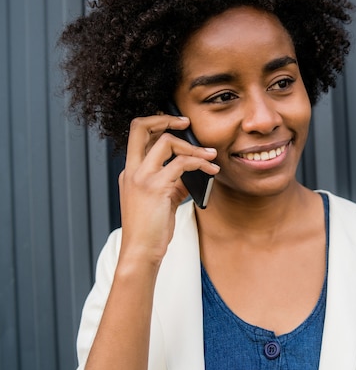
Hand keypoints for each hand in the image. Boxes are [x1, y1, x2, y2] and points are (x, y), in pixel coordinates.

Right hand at [118, 114, 219, 266]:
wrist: (141, 251)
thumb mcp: (162, 199)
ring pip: (166, 142)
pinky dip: (200, 163)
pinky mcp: (156, 187)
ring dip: (193, 147)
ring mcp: (141, 177)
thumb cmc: (151, 229)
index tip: (176, 124)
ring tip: (211, 156)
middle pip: (140, 127)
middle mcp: (132, 170)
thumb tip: (196, 170)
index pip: (138, 134)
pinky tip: (211, 170)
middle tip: (187, 123)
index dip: (156, 123)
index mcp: (130, 171)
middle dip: (165, 118)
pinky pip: (182, 163)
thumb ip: (174, 182)